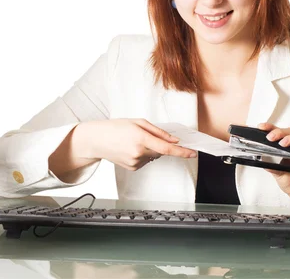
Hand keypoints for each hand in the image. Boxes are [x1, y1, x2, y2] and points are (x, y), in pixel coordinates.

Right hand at [74, 119, 196, 170]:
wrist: (97, 140)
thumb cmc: (115, 128)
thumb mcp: (138, 122)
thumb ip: (158, 131)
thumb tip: (173, 140)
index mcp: (141, 138)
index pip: (167, 148)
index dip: (182, 152)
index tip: (192, 153)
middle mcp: (138, 152)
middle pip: (161, 151)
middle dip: (160, 145)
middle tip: (145, 136)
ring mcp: (135, 162)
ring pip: (153, 156)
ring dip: (150, 149)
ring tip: (133, 141)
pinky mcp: (132, 168)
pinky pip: (146, 161)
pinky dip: (143, 154)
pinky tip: (131, 149)